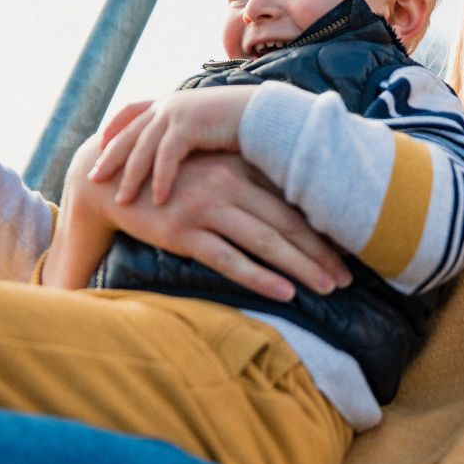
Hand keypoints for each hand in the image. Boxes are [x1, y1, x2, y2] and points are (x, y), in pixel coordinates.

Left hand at [88, 86, 257, 205]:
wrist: (268, 115)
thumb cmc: (243, 127)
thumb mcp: (207, 129)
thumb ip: (187, 138)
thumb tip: (176, 157)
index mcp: (171, 102)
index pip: (131, 111)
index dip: (113, 129)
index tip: (100, 146)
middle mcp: (169, 104)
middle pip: (128, 133)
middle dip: (109, 157)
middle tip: (92, 179)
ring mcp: (178, 112)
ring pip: (143, 148)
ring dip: (131, 176)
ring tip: (120, 201)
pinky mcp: (190, 124)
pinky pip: (168, 157)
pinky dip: (161, 179)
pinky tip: (157, 200)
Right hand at [102, 153, 351, 301]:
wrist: (114, 182)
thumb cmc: (173, 181)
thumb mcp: (213, 173)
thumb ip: (248, 186)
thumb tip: (289, 211)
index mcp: (240, 169)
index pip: (291, 203)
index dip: (321, 230)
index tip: (348, 253)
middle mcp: (228, 186)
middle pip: (286, 223)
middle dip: (321, 254)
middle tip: (348, 280)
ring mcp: (206, 208)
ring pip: (265, 242)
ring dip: (300, 267)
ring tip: (328, 288)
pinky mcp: (183, 232)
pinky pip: (230, 259)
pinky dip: (260, 278)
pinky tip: (285, 293)